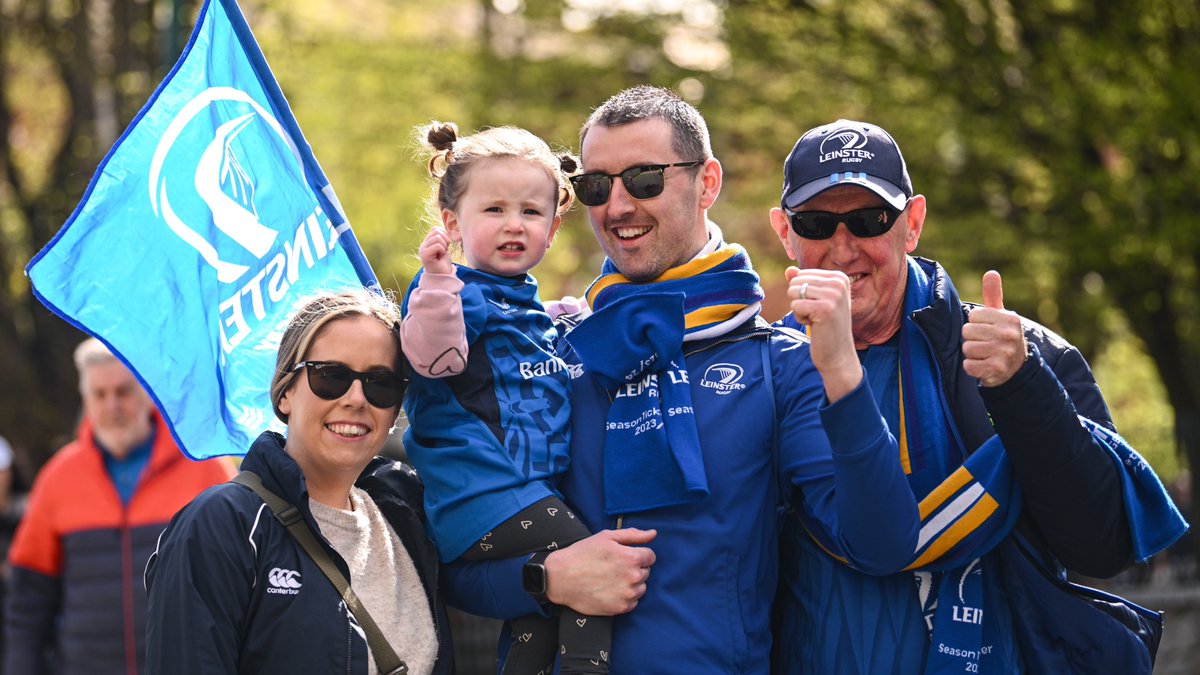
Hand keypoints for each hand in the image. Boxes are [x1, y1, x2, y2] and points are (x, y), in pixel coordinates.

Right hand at [419, 227, 453, 274]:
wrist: (442, 276)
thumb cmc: (443, 262)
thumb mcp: (444, 247)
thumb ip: (442, 237)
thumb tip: (447, 229)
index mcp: (427, 242)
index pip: (435, 229)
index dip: (444, 235)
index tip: (446, 246)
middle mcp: (423, 245)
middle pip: (436, 231)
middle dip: (445, 240)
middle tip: (444, 250)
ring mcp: (422, 249)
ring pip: (437, 238)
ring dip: (444, 246)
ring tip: (442, 254)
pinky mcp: (424, 255)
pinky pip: (437, 245)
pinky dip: (442, 250)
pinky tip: (440, 257)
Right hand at [544, 528, 656, 615]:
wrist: (561, 577)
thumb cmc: (583, 554)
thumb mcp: (606, 537)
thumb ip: (633, 535)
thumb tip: (653, 534)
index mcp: (632, 557)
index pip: (650, 557)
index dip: (637, 554)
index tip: (623, 556)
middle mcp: (633, 577)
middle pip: (646, 572)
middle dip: (634, 568)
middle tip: (614, 567)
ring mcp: (627, 595)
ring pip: (641, 588)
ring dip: (631, 584)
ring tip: (611, 579)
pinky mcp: (620, 608)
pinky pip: (633, 602)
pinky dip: (625, 597)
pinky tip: (610, 590)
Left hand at [785, 267, 861, 401]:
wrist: (838, 354)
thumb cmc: (826, 326)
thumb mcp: (816, 300)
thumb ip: (802, 282)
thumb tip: (789, 269)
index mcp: (839, 277)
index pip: (801, 274)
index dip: (803, 294)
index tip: (819, 307)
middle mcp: (839, 283)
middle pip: (795, 282)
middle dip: (799, 301)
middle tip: (816, 315)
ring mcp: (834, 295)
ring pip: (793, 292)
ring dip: (799, 310)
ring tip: (816, 320)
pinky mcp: (825, 309)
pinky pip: (795, 305)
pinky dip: (800, 318)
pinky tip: (815, 325)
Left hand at [962, 270, 1027, 386]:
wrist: (1017, 367)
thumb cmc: (1002, 336)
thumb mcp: (1001, 315)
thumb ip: (993, 295)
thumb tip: (991, 273)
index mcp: (1009, 318)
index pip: (972, 316)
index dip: (975, 324)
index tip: (986, 329)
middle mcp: (1009, 334)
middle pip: (967, 332)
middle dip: (971, 339)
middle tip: (984, 343)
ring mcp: (1004, 352)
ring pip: (967, 348)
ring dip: (971, 354)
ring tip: (984, 354)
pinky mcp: (997, 369)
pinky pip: (968, 366)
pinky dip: (972, 368)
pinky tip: (983, 365)